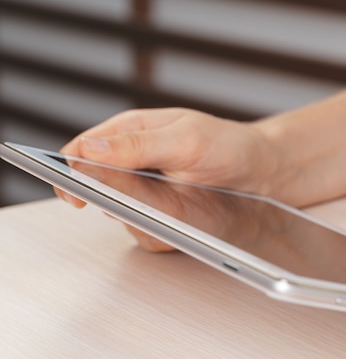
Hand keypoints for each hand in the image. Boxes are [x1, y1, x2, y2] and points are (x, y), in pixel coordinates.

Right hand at [57, 108, 279, 207]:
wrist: (262, 171)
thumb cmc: (229, 145)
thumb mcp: (187, 139)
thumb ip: (139, 144)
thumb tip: (89, 150)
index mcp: (131, 130)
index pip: (82, 150)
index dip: (70, 172)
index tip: (74, 194)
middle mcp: (133, 159)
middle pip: (95, 185)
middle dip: (111, 200)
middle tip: (140, 205)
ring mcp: (146, 187)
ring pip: (118, 210)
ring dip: (139, 215)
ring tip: (177, 204)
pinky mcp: (160, 210)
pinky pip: (143, 227)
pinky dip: (158, 228)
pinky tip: (183, 217)